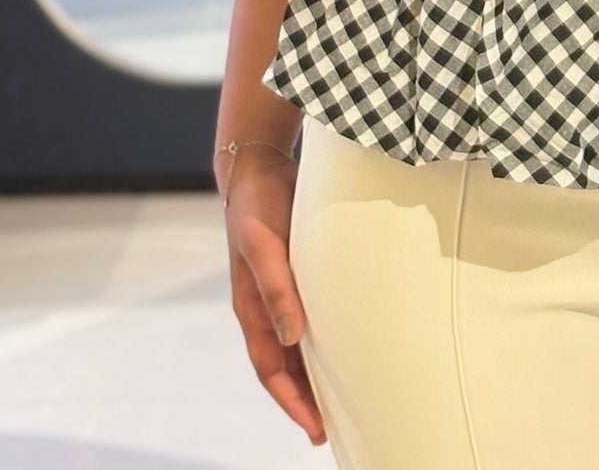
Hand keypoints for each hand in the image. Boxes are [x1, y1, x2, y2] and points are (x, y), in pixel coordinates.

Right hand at [225, 157, 325, 444]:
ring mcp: (282, 291)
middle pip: (286, 366)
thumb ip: (276, 289)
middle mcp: (267, 307)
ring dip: (316, 371)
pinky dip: (324, 336)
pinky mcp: (298, 273)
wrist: (259, 166)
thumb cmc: (257, 206)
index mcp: (252, 309)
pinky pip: (310, 315)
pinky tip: (346, 340)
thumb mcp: (263, 246)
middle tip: (333, 428)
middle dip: (306, 398)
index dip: (292, 403)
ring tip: (344, 396)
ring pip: (299, 344)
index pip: (271, 370)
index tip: (314, 431)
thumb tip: (293, 337)